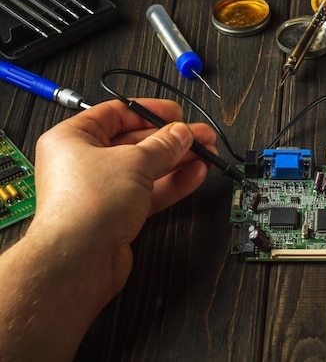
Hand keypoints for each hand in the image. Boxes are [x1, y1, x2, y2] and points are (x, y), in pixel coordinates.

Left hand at [0, 98, 217, 360]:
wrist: (79, 260)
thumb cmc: (86, 206)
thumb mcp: (134, 161)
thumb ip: (164, 145)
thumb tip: (181, 134)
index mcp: (73, 138)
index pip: (117, 114)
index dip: (149, 112)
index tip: (176, 114)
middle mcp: (85, 163)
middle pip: (136, 143)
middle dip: (172, 139)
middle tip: (200, 136)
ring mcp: (104, 190)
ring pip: (148, 169)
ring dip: (179, 160)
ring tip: (206, 154)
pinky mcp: (119, 214)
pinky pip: (150, 192)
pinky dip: (173, 183)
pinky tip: (196, 174)